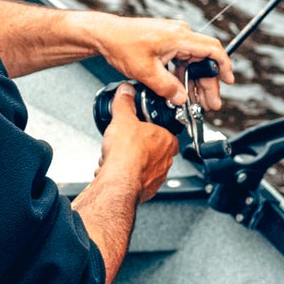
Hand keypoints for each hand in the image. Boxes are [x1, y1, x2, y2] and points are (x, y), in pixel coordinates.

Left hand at [84, 14, 232, 110]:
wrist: (106, 35)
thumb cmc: (122, 45)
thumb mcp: (145, 72)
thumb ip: (166, 87)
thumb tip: (182, 99)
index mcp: (179, 37)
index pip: (212, 49)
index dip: (223, 66)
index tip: (228, 81)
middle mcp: (180, 34)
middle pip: (203, 60)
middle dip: (208, 84)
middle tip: (210, 104)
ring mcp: (173, 38)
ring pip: (193, 63)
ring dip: (195, 82)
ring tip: (198, 103)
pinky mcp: (166, 43)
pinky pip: (181, 61)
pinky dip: (183, 76)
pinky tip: (183, 92)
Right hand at [99, 84, 179, 201]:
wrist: (118, 181)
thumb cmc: (126, 154)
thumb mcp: (123, 118)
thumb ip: (125, 103)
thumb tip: (126, 92)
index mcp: (167, 141)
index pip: (167, 133)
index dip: (152, 130)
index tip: (143, 129)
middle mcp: (166, 161)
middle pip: (154, 151)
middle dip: (139, 148)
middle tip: (126, 144)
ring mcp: (157, 178)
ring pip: (145, 167)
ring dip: (132, 164)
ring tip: (118, 158)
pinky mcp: (146, 191)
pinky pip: (137, 182)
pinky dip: (127, 177)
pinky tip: (116, 171)